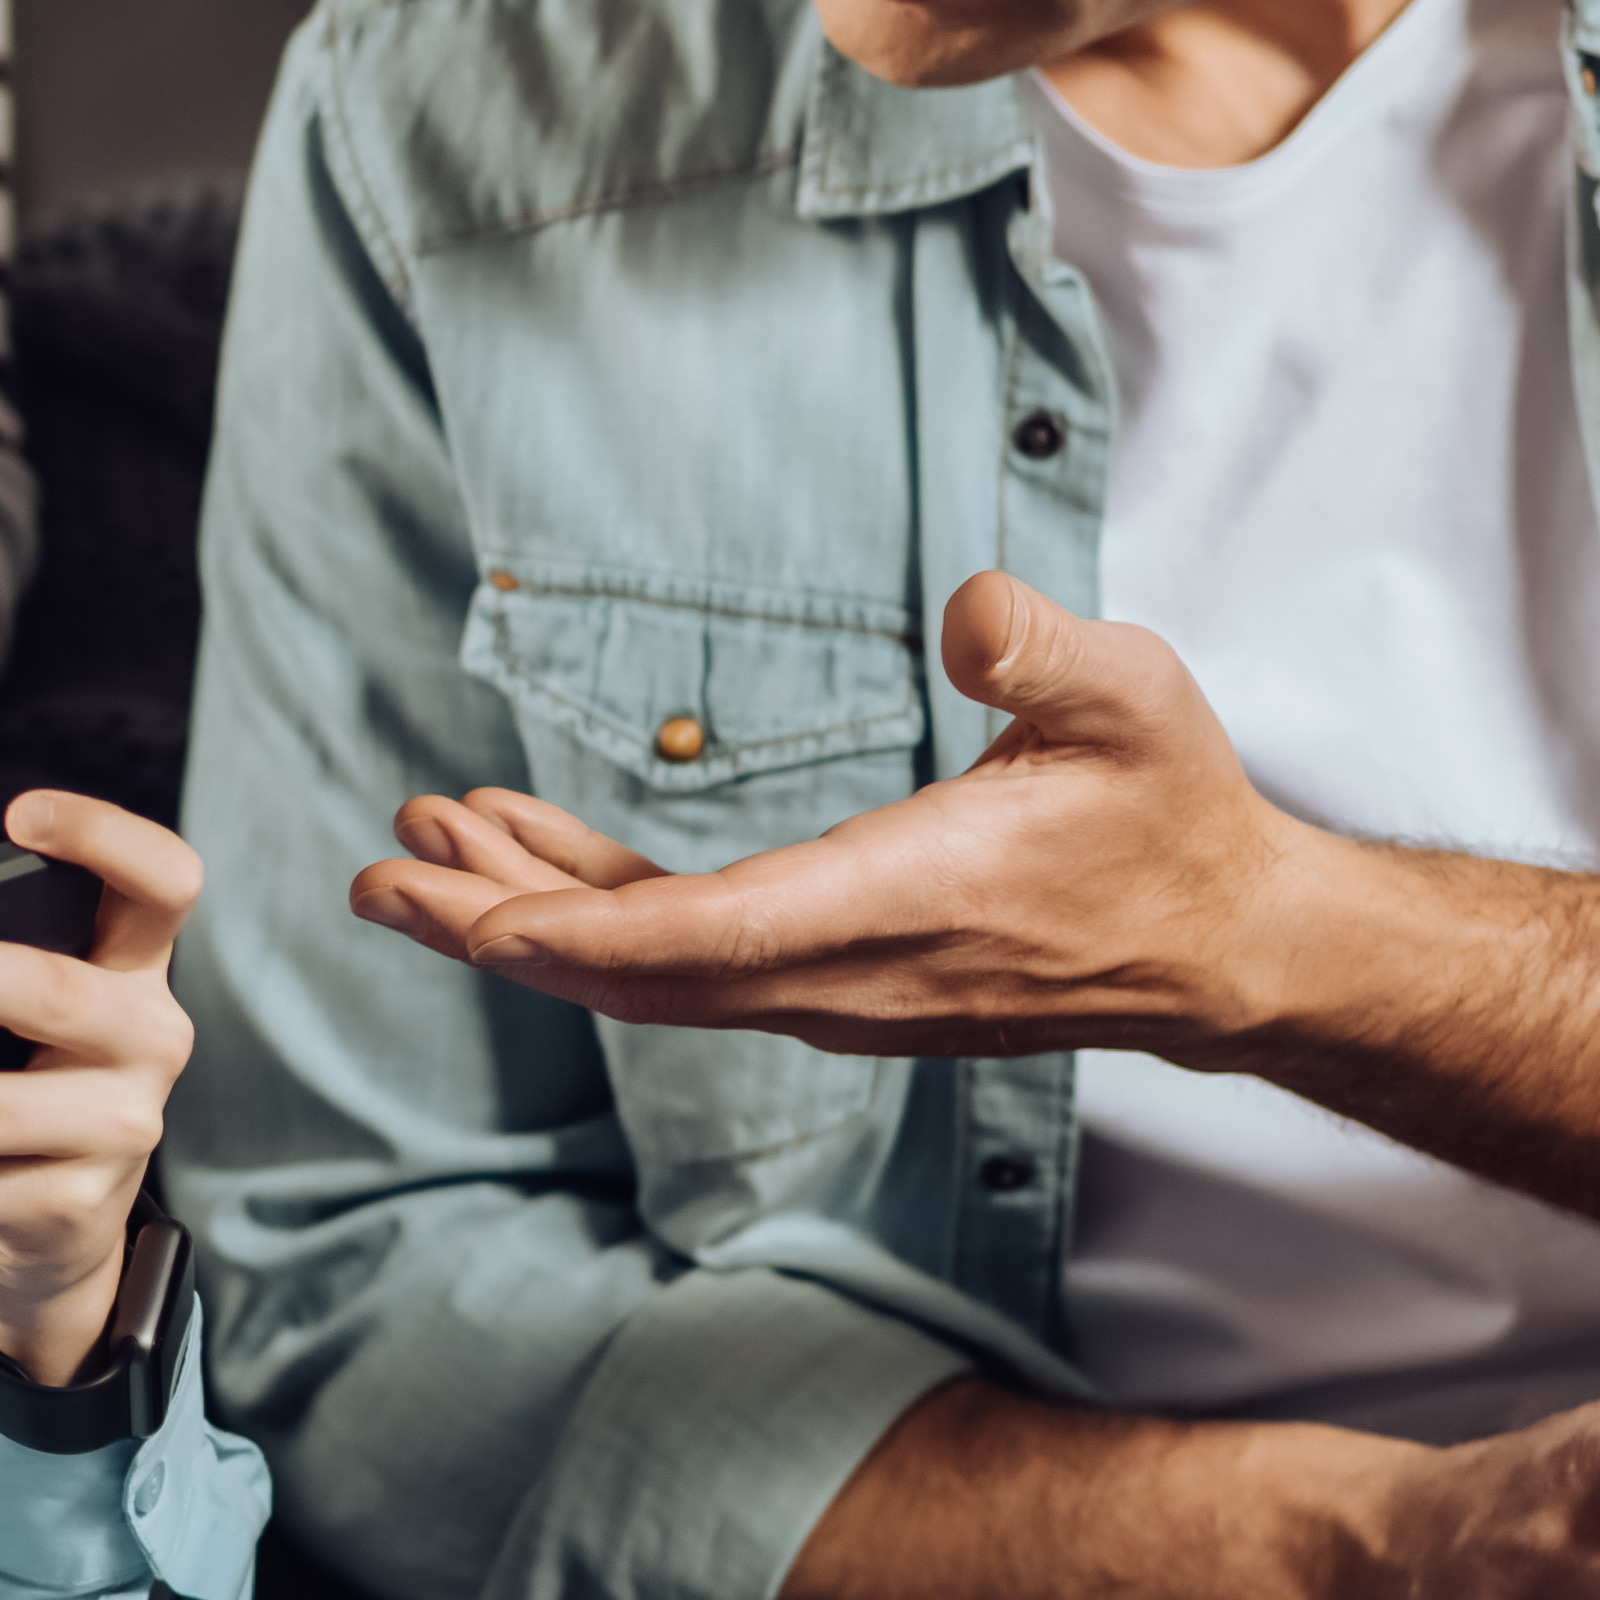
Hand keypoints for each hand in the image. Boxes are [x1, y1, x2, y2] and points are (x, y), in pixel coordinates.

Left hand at [0, 790, 196, 1389]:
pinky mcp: (70, 1210)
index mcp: (136, 966)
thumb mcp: (20, 1004)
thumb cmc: (17, 1067)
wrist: (57, 1215)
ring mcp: (119, 1133)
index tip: (18, 815)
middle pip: (60, 994)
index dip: (106, 838)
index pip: (163, 882)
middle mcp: (148, 1041)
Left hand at [356, 570, 1285, 1054]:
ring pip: (646, 971)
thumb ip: (1050, 652)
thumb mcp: (1138, 701)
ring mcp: (833, 992)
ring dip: (524, 909)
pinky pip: (681, 958)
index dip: (587, 927)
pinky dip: (589, 908)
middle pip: (641, 972)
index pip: (718, 937)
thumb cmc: (1172, 814)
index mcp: (907, 899)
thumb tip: (971, 608)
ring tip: (417, 842)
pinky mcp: (827, 980)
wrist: (1220, 945)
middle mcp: (850, 972)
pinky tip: (520, 852)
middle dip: (498, 925)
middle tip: (379, 873)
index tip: (475, 912)